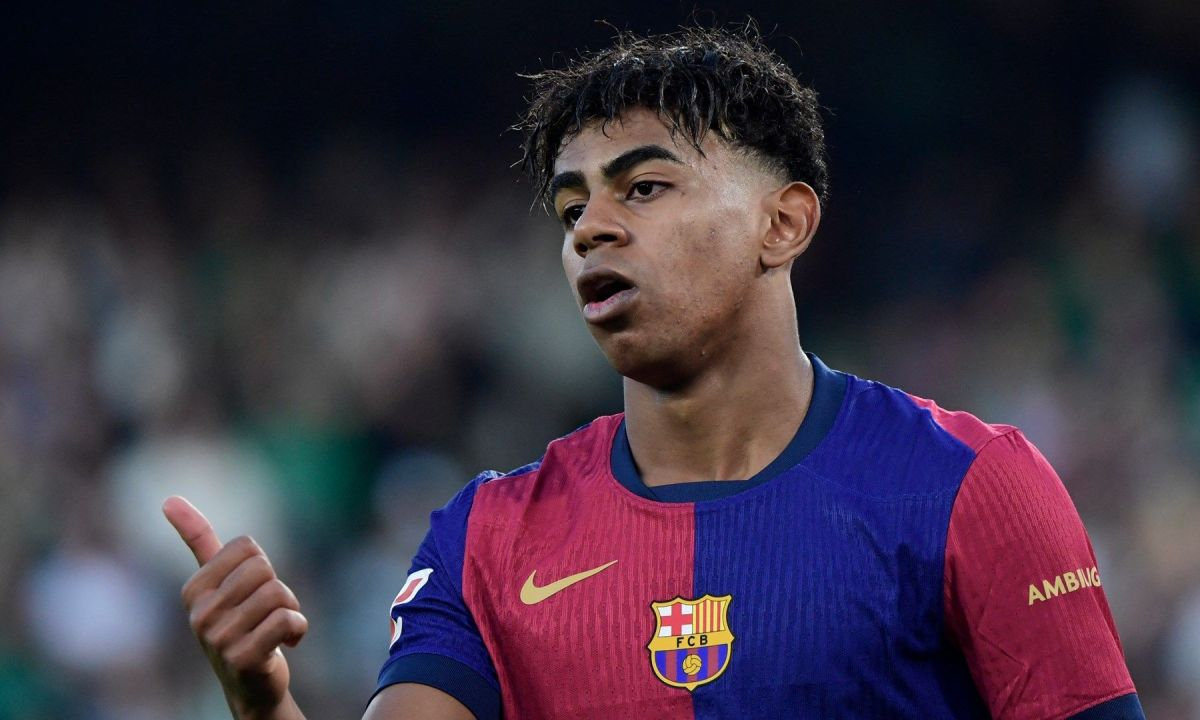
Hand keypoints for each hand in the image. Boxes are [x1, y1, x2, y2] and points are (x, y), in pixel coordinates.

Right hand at [163, 496, 307, 719]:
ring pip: (278, 593)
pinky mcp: (242, 659)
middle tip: (268, 614)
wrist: (250, 684)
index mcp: (193, 589)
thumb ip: (198, 539)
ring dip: (291, 610)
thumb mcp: (217, 581)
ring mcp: (218, 639)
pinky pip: (287, 621)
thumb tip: (169, 498)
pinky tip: (287, 644)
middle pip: (263, 569)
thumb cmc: (239, 623)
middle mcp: (199, 614)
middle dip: (278, 588)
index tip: (251, 591)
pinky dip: (298, 628)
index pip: (246, 546)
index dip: (262, 566)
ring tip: (276, 629)